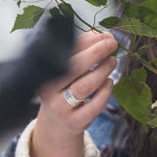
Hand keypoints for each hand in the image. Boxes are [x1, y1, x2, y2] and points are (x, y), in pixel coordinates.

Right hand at [29, 31, 118, 156]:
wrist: (58, 121)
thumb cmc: (66, 87)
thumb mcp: (67, 69)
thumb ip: (82, 50)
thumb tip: (102, 35)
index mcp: (44, 72)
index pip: (64, 52)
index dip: (86, 42)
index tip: (104, 35)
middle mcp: (48, 90)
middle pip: (72, 68)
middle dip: (95, 53)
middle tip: (112, 44)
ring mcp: (61, 108)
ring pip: (83, 87)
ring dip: (101, 71)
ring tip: (112, 61)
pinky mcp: (75, 122)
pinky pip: (94, 105)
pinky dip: (105, 92)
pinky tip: (109, 82)